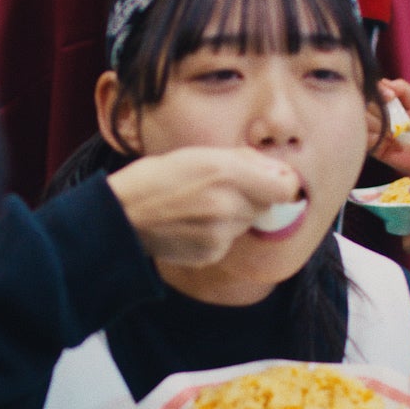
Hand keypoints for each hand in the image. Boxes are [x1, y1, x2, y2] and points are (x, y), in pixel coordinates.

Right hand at [106, 146, 300, 267]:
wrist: (124, 216)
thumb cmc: (158, 178)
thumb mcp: (199, 154)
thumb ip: (244, 161)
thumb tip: (277, 170)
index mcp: (228, 174)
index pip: (285, 188)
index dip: (282, 184)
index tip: (272, 181)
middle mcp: (229, 206)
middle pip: (264, 206)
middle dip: (251, 197)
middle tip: (220, 189)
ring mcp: (221, 234)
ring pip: (245, 223)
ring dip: (232, 215)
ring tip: (199, 206)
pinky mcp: (211, 254)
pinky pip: (228, 241)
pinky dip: (216, 234)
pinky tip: (191, 224)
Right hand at [369, 79, 409, 176]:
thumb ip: (402, 88)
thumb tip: (381, 82)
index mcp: (387, 102)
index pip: (370, 91)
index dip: (377, 92)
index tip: (391, 97)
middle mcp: (378, 115)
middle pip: (363, 106)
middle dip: (378, 111)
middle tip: (396, 119)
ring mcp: (375, 132)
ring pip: (362, 123)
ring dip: (379, 126)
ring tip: (395, 133)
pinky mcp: (375, 148)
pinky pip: (365, 140)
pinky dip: (376, 139)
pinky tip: (389, 142)